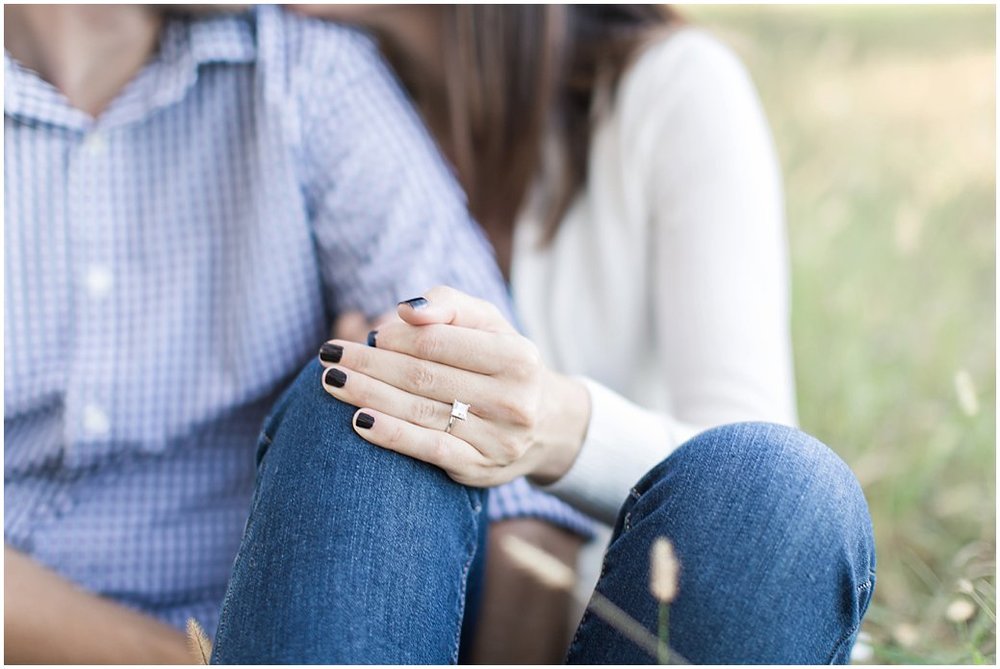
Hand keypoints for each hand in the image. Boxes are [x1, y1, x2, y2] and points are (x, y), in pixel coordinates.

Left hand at [318, 286, 590, 486]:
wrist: (546, 424)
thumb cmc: (502, 363)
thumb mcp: (488, 324)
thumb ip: (449, 306)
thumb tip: (407, 311)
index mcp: (517, 356)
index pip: (439, 342)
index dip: (396, 337)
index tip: (368, 335)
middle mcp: (513, 399)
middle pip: (423, 377)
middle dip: (369, 365)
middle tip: (329, 356)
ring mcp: (498, 439)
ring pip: (420, 412)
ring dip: (368, 396)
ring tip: (332, 382)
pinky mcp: (481, 469)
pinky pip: (429, 450)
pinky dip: (391, 435)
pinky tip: (358, 421)